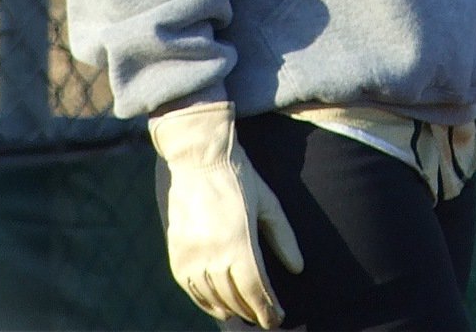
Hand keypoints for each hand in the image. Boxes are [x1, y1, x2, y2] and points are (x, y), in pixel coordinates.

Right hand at [150, 102, 303, 326]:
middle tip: (264, 318)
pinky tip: (217, 305)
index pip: (255, 289)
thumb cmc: (239, 177)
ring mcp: (192, 254)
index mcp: (239, 241)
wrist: (199, 158)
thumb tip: (298, 268)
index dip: (267, 308)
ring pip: (212, 297)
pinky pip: (191, 288)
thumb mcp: (268, 202)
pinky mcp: (177, 253)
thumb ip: (283, 236)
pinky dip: (205, 301)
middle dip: (252, 311)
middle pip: (235, 297)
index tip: (277, 318)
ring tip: (244, 314)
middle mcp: (213, 253)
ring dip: (230, 310)